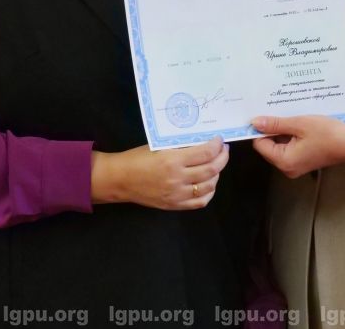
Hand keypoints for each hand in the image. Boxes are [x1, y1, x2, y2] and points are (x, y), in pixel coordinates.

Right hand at [91, 136, 228, 209]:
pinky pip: (200, 201)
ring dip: (217, 174)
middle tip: (224, 150)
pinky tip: (209, 183)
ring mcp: (177, 194)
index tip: (220, 140)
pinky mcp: (175, 205)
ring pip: (209, 185)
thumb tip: (203, 142)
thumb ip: (180, 147)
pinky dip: (209, 191)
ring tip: (216, 164)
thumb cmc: (137, 158)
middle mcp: (177, 178)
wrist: (120, 180)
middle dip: (222, 157)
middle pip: (212, 169)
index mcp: (172, 160)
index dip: (217, 146)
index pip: (206, 153)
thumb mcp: (159, 146)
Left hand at [251, 115, 344, 177]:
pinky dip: (290, 134)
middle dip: (271, 128)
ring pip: (279, 144)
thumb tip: (255, 122)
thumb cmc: (328, 134)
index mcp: (284, 161)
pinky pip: (289, 146)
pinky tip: (296, 121)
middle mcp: (287, 167)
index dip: (260, 128)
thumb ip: (276, 124)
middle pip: (268, 145)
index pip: (260, 144)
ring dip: (282, 129)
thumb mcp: (300, 124)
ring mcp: (295, 165)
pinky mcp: (302, 160)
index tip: (261, 112)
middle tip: (275, 109)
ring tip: (288, 113)